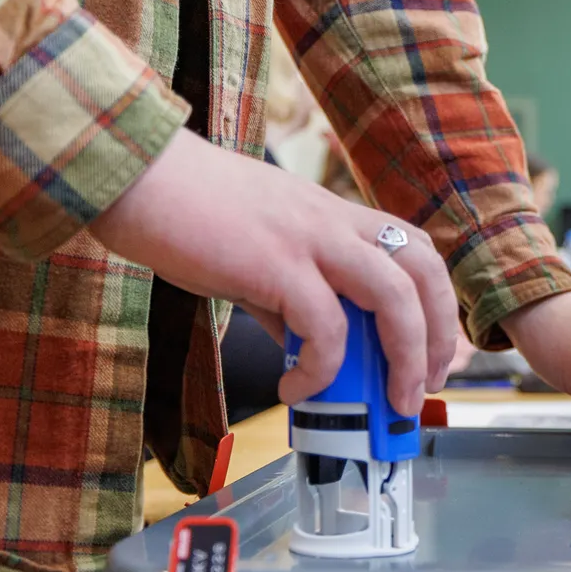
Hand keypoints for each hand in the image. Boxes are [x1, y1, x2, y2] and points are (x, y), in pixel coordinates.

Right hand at [91, 129, 456, 412]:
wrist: (132, 172)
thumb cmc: (185, 213)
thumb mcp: (257, 253)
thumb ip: (288, 297)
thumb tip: (304, 350)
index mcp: (335, 215)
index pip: (414, 250)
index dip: (437, 302)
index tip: (433, 352)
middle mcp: (334, 221)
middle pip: (423, 270)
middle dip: (438, 334)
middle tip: (423, 385)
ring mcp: (309, 239)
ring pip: (394, 295)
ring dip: (405, 356)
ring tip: (389, 399)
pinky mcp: (275, 264)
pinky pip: (324, 327)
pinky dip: (321, 369)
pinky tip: (295, 388)